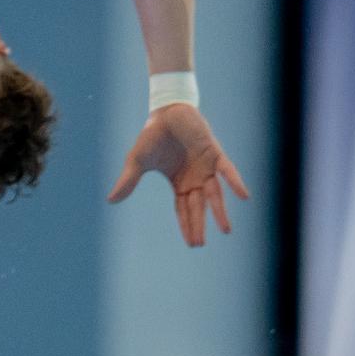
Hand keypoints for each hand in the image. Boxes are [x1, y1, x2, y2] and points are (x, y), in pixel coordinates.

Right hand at [106, 103, 249, 247]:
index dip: (187, 225)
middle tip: (200, 244)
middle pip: (198, 206)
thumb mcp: (137, 161)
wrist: (166, 111)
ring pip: (215, 194)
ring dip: (219, 211)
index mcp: (179, 183)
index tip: (192, 244)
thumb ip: (128, 181)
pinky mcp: (215, 153)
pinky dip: (235, 182)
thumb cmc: (152, 136)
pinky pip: (228, 171)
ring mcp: (207, 167)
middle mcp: (195, 178)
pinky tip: (243, 196)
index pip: (184, 209)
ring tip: (225, 230)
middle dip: (199, 225)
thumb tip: (111, 200)